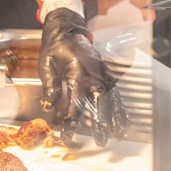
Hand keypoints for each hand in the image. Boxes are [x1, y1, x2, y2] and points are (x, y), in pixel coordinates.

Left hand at [39, 7, 126, 145]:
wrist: (67, 29)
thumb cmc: (55, 47)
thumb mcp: (46, 64)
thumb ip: (50, 85)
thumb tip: (50, 105)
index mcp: (77, 69)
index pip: (76, 99)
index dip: (72, 118)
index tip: (67, 133)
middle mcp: (94, 71)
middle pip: (101, 100)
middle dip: (102, 122)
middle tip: (101, 140)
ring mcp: (103, 71)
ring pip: (113, 97)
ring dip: (115, 116)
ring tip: (118, 134)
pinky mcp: (106, 72)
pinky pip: (116, 91)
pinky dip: (121, 106)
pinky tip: (124, 120)